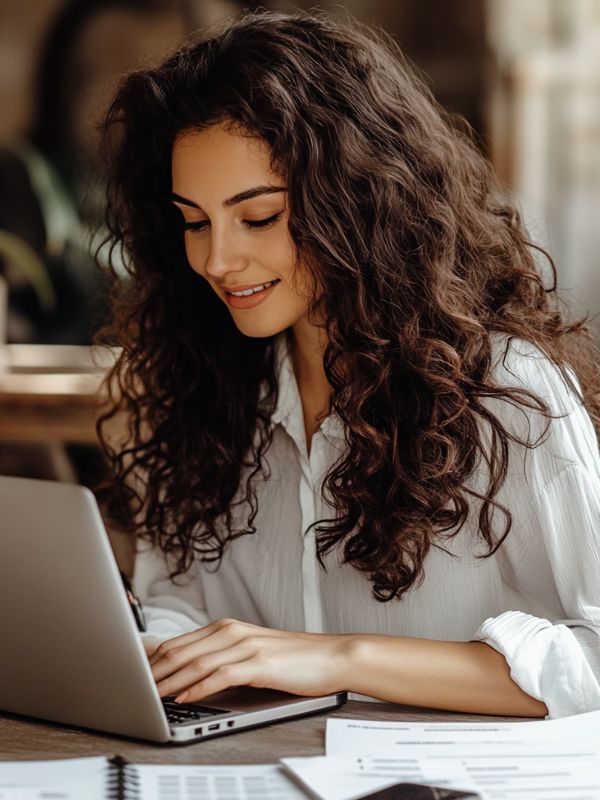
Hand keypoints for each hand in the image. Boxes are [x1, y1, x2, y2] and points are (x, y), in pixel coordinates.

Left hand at [148, 618, 352, 702]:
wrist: (331, 656)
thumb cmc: (292, 658)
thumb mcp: (251, 651)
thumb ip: (221, 656)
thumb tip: (186, 674)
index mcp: (227, 627)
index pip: (179, 643)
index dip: (154, 661)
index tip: (136, 677)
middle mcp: (232, 631)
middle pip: (181, 651)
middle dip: (155, 672)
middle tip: (134, 689)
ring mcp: (246, 645)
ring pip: (196, 663)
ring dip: (170, 681)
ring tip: (151, 695)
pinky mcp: (259, 663)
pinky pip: (220, 675)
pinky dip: (198, 688)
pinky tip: (185, 698)